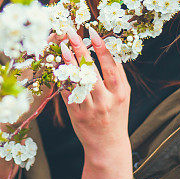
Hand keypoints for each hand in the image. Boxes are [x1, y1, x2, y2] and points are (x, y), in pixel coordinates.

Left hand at [61, 26, 134, 178]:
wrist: (108, 146)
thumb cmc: (115, 115)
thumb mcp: (122, 96)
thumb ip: (117, 75)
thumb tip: (108, 48)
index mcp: (121, 92)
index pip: (112, 65)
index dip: (102, 47)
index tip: (92, 32)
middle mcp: (107, 99)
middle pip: (92, 69)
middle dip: (81, 48)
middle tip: (71, 32)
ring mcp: (91, 108)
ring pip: (78, 80)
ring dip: (69, 62)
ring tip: (63, 47)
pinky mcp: (77, 115)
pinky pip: (68, 93)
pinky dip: (62, 79)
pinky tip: (57, 66)